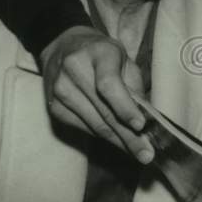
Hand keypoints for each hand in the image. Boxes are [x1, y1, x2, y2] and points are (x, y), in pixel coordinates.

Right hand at [41, 26, 154, 162]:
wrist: (63, 46)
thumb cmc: (101, 54)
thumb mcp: (123, 59)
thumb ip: (134, 86)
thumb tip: (148, 119)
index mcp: (98, 53)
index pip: (109, 85)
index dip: (125, 107)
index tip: (140, 125)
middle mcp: (74, 71)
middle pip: (104, 111)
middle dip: (128, 136)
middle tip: (147, 154)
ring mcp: (60, 90)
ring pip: (94, 124)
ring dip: (118, 142)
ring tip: (137, 153)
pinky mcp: (54, 107)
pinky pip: (84, 128)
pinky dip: (102, 136)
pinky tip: (117, 142)